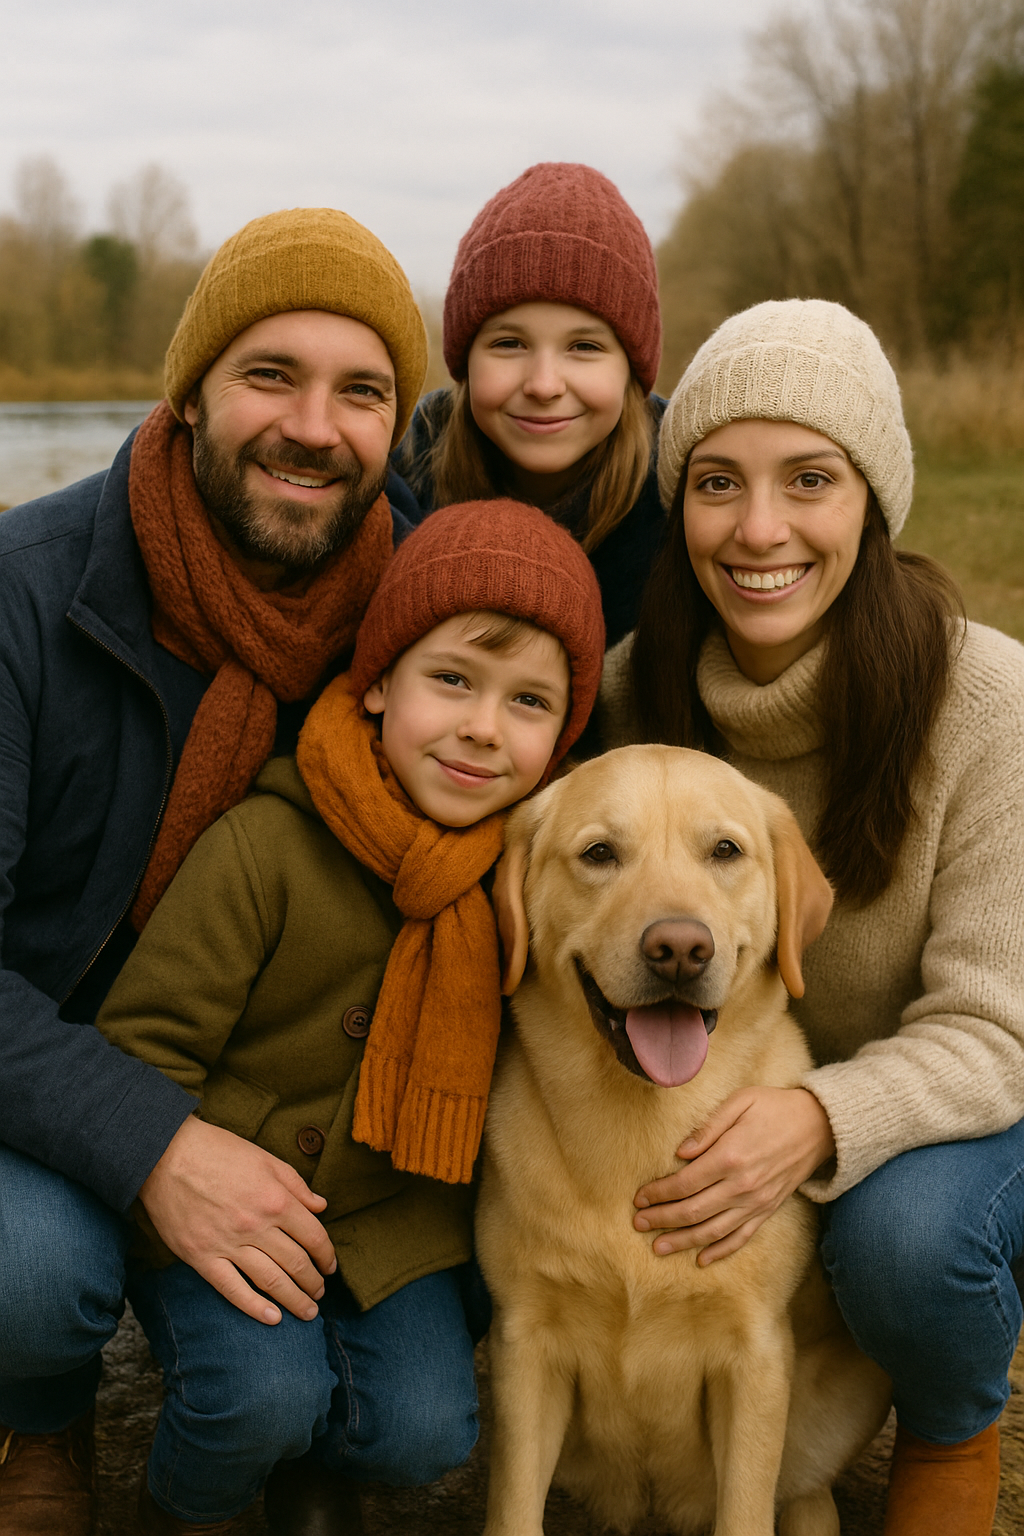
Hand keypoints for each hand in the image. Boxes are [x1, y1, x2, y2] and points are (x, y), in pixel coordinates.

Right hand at [139, 1116, 336, 1324]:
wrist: (165, 1155)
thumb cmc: (217, 1151)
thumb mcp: (265, 1158)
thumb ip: (296, 1184)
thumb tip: (320, 1206)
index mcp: (276, 1199)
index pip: (313, 1236)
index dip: (327, 1255)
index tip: (330, 1266)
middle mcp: (256, 1225)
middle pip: (296, 1263)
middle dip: (314, 1282)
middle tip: (320, 1292)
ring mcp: (228, 1244)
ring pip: (271, 1281)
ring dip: (294, 1300)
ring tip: (308, 1311)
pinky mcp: (201, 1258)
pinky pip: (232, 1289)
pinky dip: (254, 1307)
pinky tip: (273, 1319)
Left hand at [632, 1087, 834, 1265]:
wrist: (818, 1126)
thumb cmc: (774, 1107)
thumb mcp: (740, 1102)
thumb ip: (708, 1127)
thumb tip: (679, 1153)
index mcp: (731, 1156)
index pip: (684, 1183)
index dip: (659, 1193)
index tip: (639, 1198)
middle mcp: (742, 1185)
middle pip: (693, 1211)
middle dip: (662, 1219)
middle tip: (638, 1224)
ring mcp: (756, 1202)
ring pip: (712, 1230)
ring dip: (683, 1241)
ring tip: (658, 1247)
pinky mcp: (768, 1210)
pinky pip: (741, 1237)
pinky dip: (720, 1251)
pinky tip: (701, 1259)